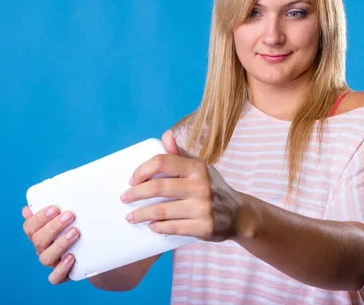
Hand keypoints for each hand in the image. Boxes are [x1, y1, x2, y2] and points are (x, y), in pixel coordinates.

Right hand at [22, 205, 79, 283]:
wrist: (91, 250)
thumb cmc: (75, 227)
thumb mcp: (65, 216)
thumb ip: (53, 208)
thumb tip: (34, 202)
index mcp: (38, 233)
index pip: (29, 227)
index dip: (40, 218)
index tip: (55, 208)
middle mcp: (42, 248)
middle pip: (38, 240)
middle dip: (53, 227)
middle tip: (70, 216)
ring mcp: (51, 262)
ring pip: (46, 257)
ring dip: (60, 244)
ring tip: (75, 232)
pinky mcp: (61, 275)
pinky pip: (55, 277)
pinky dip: (61, 268)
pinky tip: (71, 257)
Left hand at [120, 130, 242, 241]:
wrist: (239, 215)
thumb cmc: (213, 187)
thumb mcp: (200, 168)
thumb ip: (180, 154)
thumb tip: (165, 135)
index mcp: (197, 168)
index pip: (162, 162)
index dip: (142, 170)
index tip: (132, 180)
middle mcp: (201, 185)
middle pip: (158, 187)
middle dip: (135, 194)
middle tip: (124, 198)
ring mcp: (202, 208)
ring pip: (162, 210)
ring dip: (141, 214)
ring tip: (130, 216)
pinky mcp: (203, 227)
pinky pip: (172, 227)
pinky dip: (157, 227)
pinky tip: (151, 225)